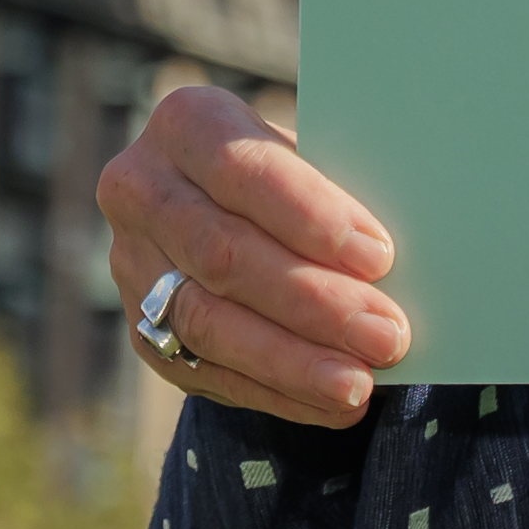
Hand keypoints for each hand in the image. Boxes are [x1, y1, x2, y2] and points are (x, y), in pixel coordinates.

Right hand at [96, 85, 406, 426]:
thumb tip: (397, 258)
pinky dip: (275, 392)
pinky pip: (206, 371)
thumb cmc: (295, 173)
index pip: (243, 169)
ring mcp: (131, 265)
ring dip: (292, 361)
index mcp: (187, 122)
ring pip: (209, 322)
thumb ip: (340, 189)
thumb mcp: (310, 152)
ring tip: (359, 385)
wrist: (225, 201)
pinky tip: (330, 405)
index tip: (379, 256)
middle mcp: (141, 190)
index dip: (310, 216)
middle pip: (224, 253)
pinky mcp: (141, 331)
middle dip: (313, 302)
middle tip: (387, 335)